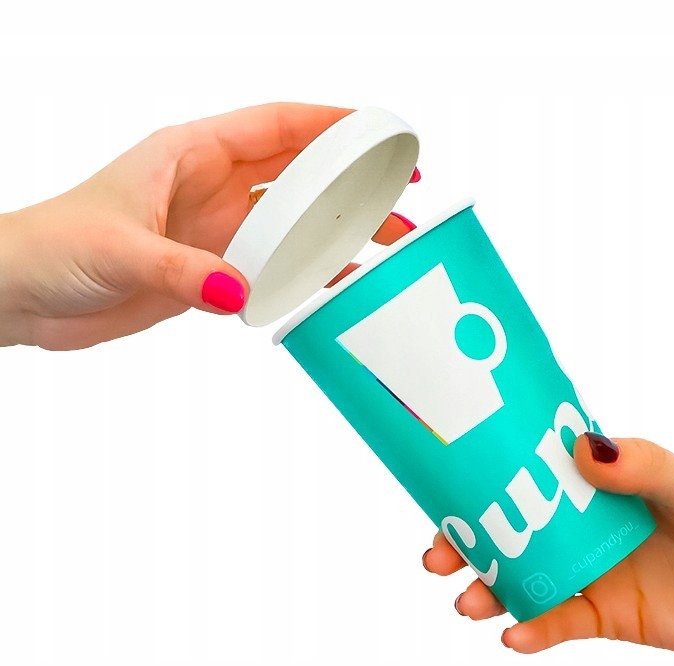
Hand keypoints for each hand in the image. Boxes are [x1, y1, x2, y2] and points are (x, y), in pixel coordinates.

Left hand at [0, 103, 415, 349]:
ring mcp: (214, 232)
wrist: (25, 295)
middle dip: (349, 182)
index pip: (274, 126)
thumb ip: (182, 270)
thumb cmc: (54, 246)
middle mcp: (211, 188)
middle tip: (398, 196)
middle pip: (296, 175)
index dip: (330, 125)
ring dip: (335, 232)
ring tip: (384, 242)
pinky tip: (332, 283)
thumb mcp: (119, 247)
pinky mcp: (209, 272)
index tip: (378, 134)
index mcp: (190, 154)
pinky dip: (301, 275)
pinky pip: (269, 269)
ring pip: (290, 224)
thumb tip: (238, 292)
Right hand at [422, 433, 673, 657]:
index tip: (443, 491)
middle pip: (507, 533)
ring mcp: (587, 570)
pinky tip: (514, 637)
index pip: (520, 478)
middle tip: (436, 556)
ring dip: (487, 592)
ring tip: (467, 603)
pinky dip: (533, 632)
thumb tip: (584, 447)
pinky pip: (560, 623)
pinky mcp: (604, 615)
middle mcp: (577, 526)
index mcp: (588, 486)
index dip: (477, 485)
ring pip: (522, 580)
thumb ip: (642, 465)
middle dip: (465, 546)